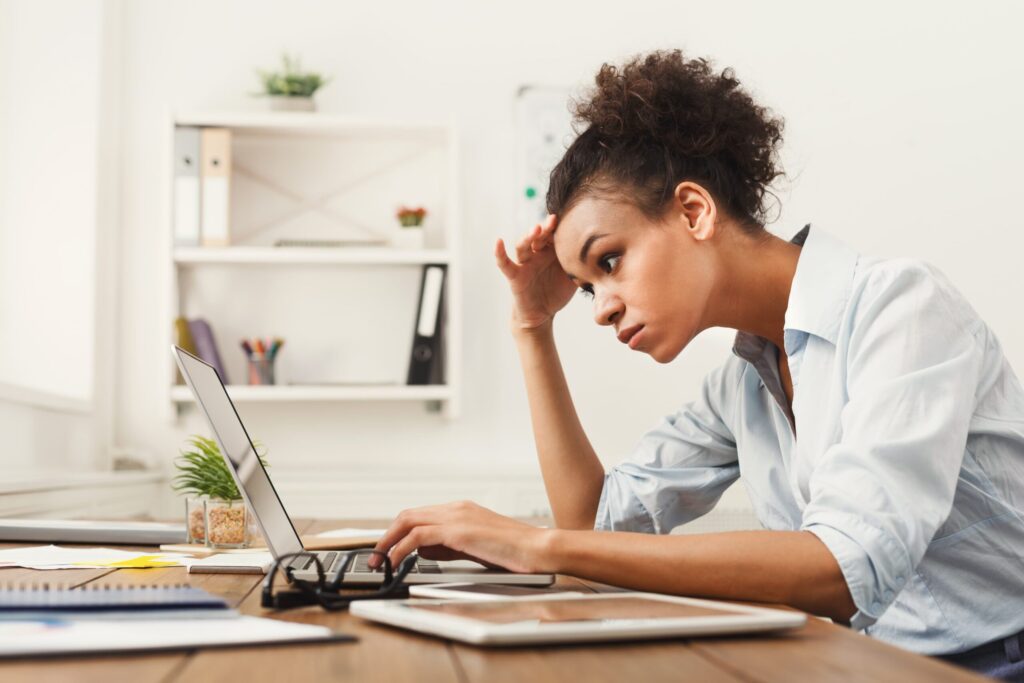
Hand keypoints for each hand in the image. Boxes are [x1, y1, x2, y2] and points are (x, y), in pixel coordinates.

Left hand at [368, 501, 552, 573]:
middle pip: (408, 514)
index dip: (398, 531)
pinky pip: (418, 536)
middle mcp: (456, 508)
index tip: (386, 548)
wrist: (538, 549)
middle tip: (375, 556)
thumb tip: (424, 551)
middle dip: (386, 535)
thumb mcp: (476, 547)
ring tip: (378, 561)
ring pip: (408, 521)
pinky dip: (400, 549)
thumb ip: (450, 546)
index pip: (420, 515)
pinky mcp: (458, 531)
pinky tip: (395, 562)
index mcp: (461, 510)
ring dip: (388, 542)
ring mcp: (457, 517)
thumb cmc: (514, 552)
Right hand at [495, 214, 577, 331]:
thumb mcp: (575, 277)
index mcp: (552, 251)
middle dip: (546, 228)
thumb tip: (612, 259)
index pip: (554, 234)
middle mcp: (537, 253)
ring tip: (535, 229)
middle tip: (554, 221)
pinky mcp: (514, 275)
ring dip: (528, 236)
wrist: (541, 314)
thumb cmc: (557, 292)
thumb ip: (587, 267)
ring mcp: (524, 263)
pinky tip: (498, 242)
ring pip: (524, 245)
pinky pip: (505, 263)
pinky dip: (499, 253)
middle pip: (539, 235)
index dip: (559, 226)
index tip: (569, 217)